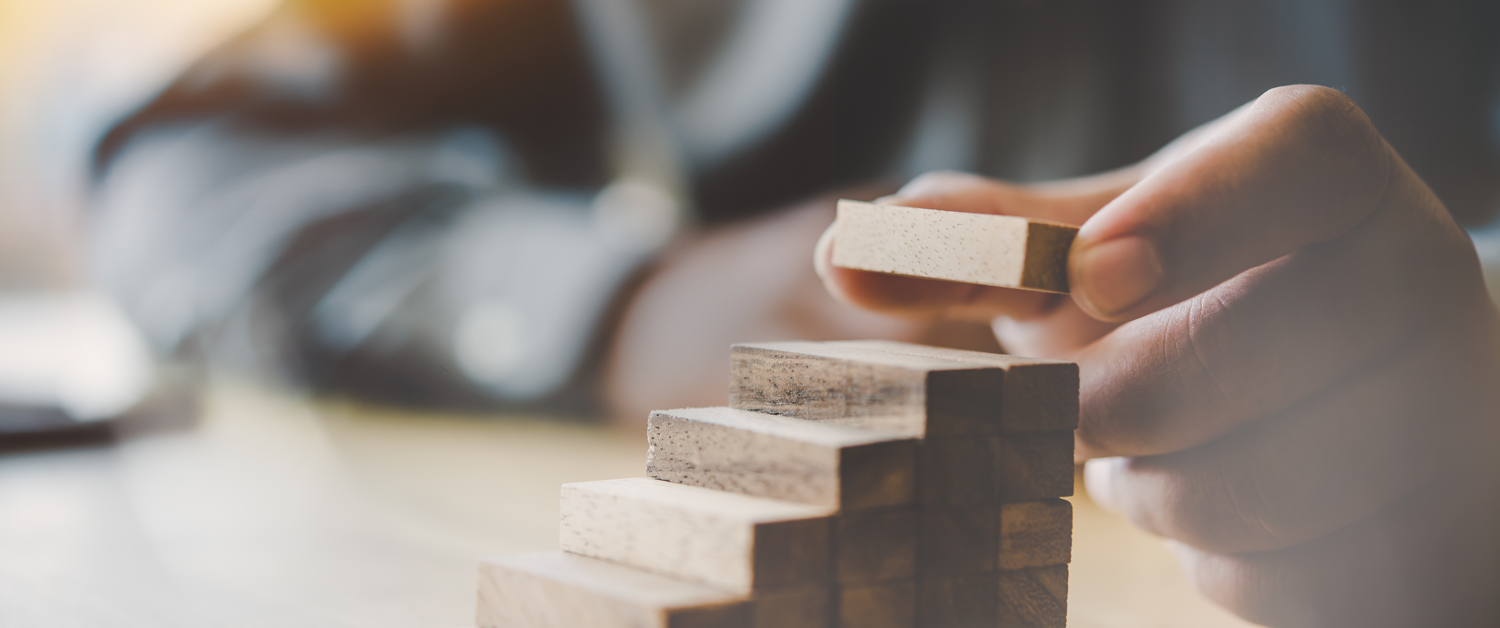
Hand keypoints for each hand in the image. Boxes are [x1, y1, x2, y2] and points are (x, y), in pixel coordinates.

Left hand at [817, 85, 1499, 626]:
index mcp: (1324, 177)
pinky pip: (1298, 575)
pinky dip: (1220, 557)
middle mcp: (1417, 272)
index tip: (1085, 276)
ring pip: (1269, 486)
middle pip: (1253, 352)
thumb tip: (843, 253)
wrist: (1311, 384)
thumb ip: (973, 245)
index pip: (1297, 157)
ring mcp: (1451, 405)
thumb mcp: (1082, 256)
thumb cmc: (1178, 301)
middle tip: (1083, 409)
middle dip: (1122, 402)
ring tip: (1165, 450)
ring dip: (1161, 490)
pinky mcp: (1446, 522)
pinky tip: (1224, 505)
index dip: (1188, 215)